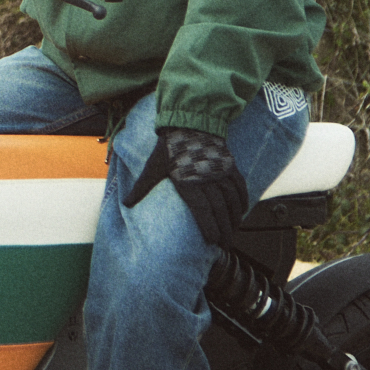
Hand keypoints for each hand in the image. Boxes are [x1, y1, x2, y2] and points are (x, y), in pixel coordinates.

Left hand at [123, 126, 246, 248]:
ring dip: (235, 218)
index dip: (208, 226)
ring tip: (234, 233)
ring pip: (231, 199)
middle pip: (219, 209)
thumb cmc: (168, 148)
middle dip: (224, 229)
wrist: (188, 123)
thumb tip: (126, 204)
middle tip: (225, 246)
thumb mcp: (153, 167)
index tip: (213, 241)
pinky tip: (243, 211)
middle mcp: (205, 177)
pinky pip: (239, 184)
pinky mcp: (228, 164)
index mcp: (186, 181)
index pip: (201, 208)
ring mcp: (219, 171)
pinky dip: (243, 198)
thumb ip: (141, 188)